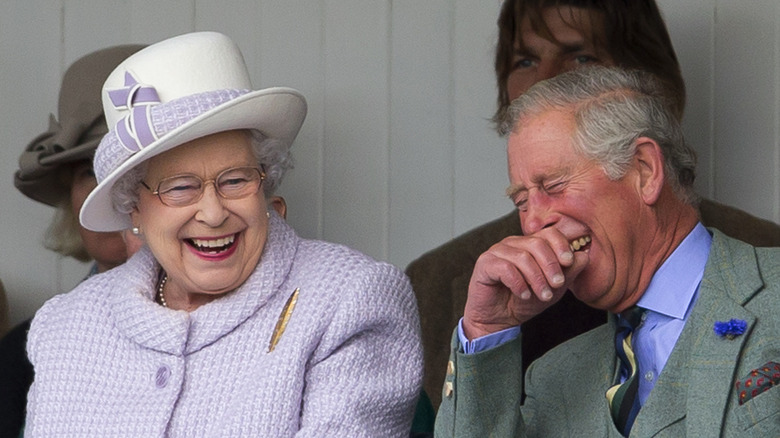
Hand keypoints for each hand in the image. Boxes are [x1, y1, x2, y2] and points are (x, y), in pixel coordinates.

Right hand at [462, 228, 588, 339]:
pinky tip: (524, 294)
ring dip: (537, 278)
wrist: (499, 320)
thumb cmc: (524, 301)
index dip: (561, 245)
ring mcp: (497, 252)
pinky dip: (518, 283)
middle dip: (551, 265)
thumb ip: (568, 273)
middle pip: (537, 243)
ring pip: (522, 256)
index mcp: (530, 244)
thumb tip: (583, 256)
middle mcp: (513, 243)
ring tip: (543, 295)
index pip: (549, 233)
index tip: (569, 262)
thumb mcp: (553, 289)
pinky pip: (505, 268)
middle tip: (558, 284)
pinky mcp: (484, 264)